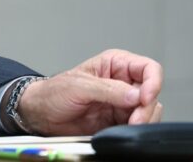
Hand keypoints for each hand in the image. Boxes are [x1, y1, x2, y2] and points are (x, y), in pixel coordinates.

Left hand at [18, 49, 162, 134]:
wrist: (41, 114)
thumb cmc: (53, 92)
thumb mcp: (78, 85)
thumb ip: (108, 89)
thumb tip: (136, 95)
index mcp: (114, 64)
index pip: (148, 68)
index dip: (152, 82)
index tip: (143, 98)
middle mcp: (122, 82)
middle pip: (152, 92)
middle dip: (146, 107)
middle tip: (133, 119)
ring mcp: (122, 103)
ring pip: (150, 111)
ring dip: (143, 119)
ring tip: (125, 124)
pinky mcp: (120, 120)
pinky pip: (139, 125)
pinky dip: (136, 129)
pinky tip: (122, 130)